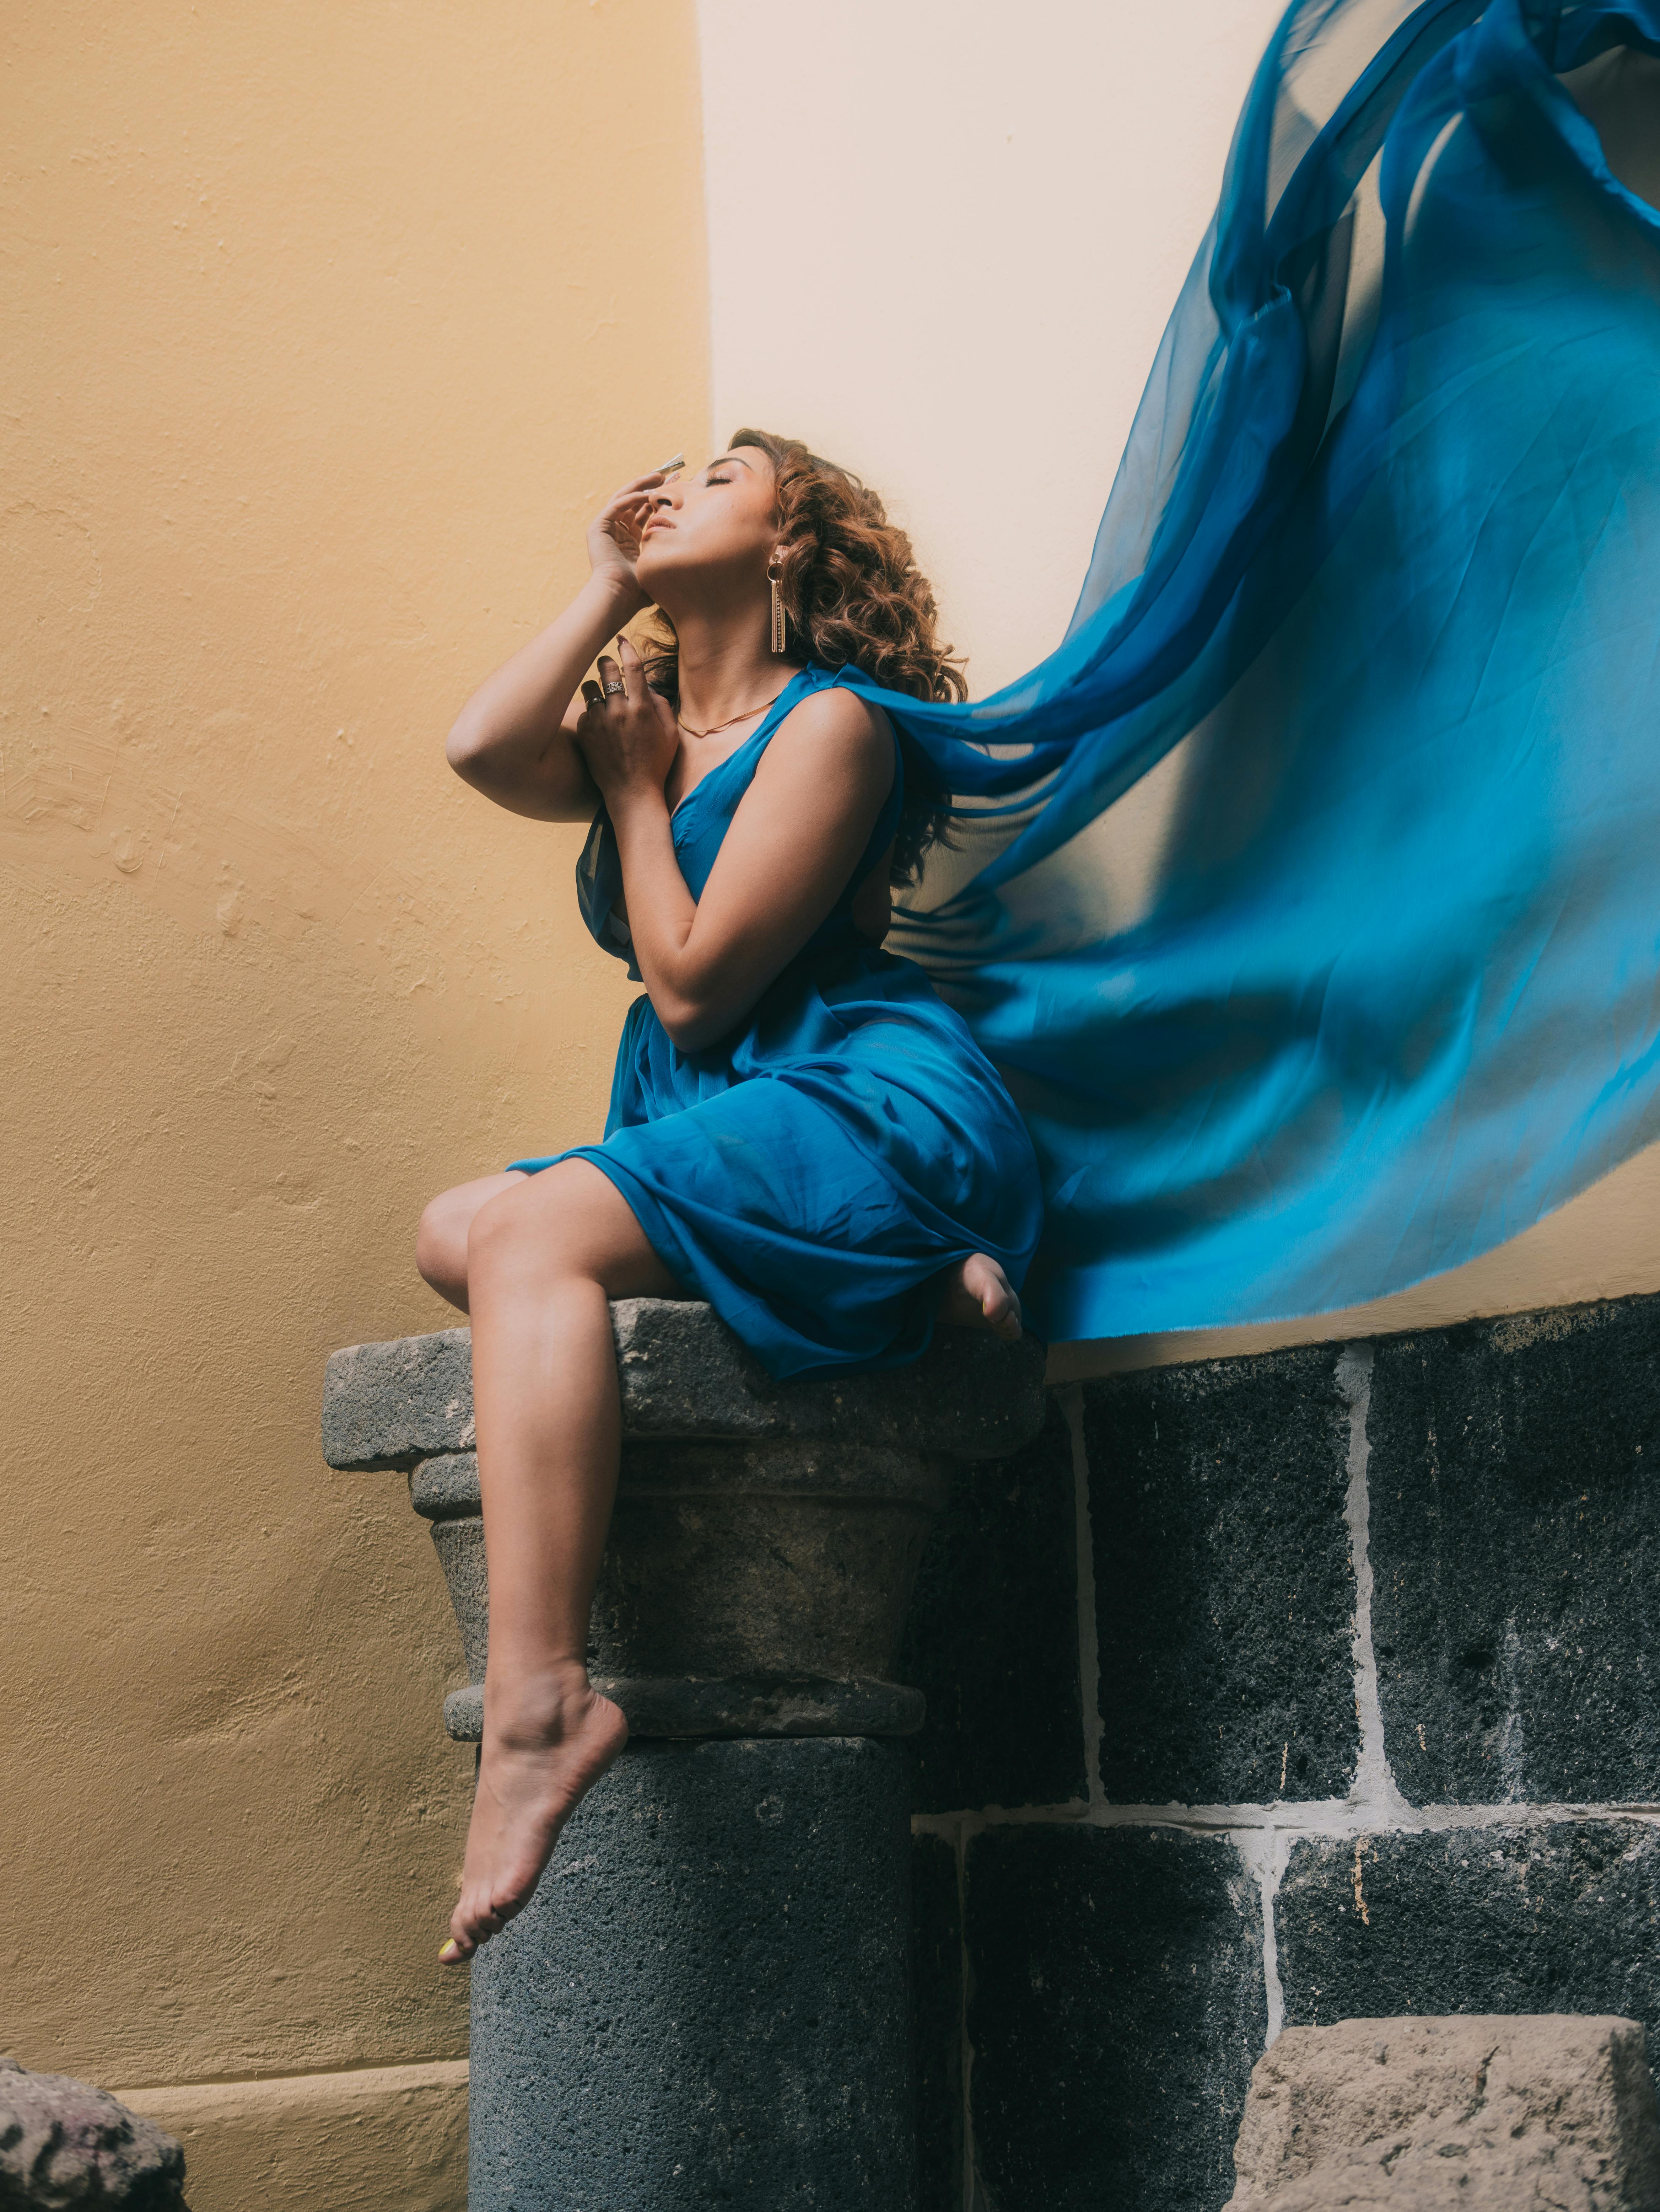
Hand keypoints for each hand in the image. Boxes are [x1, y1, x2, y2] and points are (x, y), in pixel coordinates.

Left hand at [575, 636, 678, 807]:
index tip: (621, 639)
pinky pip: (582, 711)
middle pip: (606, 669)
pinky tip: (598, 723)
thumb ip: (662, 705)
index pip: (632, 667)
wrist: (632, 794)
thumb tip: (647, 686)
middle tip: (608, 666)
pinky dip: (590, 712)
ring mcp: (599, 723)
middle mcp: (618, 712)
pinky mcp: (585, 734)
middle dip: (606, 663)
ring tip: (601, 696)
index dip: (626, 648)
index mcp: (641, 709)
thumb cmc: (656, 764)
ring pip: (588, 687)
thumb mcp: (671, 735)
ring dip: (595, 686)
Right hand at [585, 469, 670, 610]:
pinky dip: (632, 498)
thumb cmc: (638, 591)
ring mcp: (606, 528)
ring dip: (642, 486)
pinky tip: (648, 494)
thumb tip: (691, 557)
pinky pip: (617, 505)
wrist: (618, 597)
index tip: (676, 489)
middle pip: (635, 501)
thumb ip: (667, 556)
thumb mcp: (657, 567)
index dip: (659, 500)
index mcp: (629, 541)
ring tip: (659, 476)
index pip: (645, 513)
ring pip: (624, 498)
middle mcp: (617, 532)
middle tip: (669, 476)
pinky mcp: (598, 527)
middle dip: (652, 487)